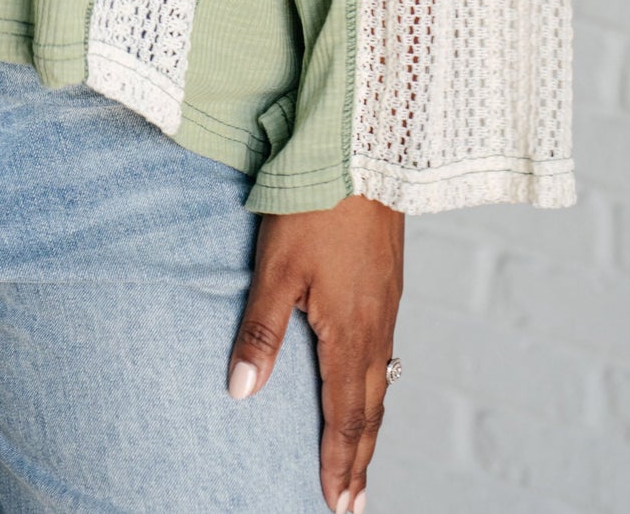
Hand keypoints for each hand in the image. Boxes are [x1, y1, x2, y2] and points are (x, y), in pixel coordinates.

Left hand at [226, 195, 403, 512]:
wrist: (363, 151)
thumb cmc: (314, 205)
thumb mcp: (276, 267)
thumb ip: (260, 331)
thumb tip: (240, 392)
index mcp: (350, 332)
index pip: (345, 415)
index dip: (338, 461)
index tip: (334, 502)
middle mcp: (377, 327)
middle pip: (371, 408)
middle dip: (359, 458)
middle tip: (353, 503)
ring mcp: (388, 303)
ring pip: (383, 381)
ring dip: (371, 424)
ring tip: (361, 457)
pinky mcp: (389, 282)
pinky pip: (387, 351)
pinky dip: (378, 384)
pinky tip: (370, 381)